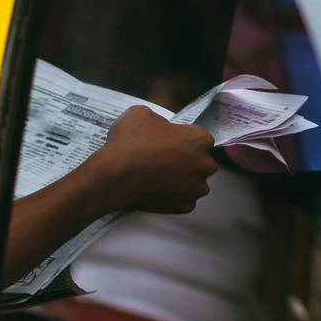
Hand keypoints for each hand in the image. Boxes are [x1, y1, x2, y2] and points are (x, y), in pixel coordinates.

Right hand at [90, 105, 217, 213]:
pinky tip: (156, 190)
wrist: (115, 176)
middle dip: (186, 161)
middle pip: (200, 161)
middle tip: (162, 161)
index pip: (199, 138)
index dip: (182, 140)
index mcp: (200, 138)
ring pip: (193, 182)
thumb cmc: (129, 143)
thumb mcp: (139, 113)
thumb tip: (159, 125)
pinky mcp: (186, 206)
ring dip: (181, 180)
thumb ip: (158, 118)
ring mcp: (197, 187)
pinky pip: (183, 200)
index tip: (167, 143)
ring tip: (157, 177)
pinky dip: (172, 197)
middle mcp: (206, 164)